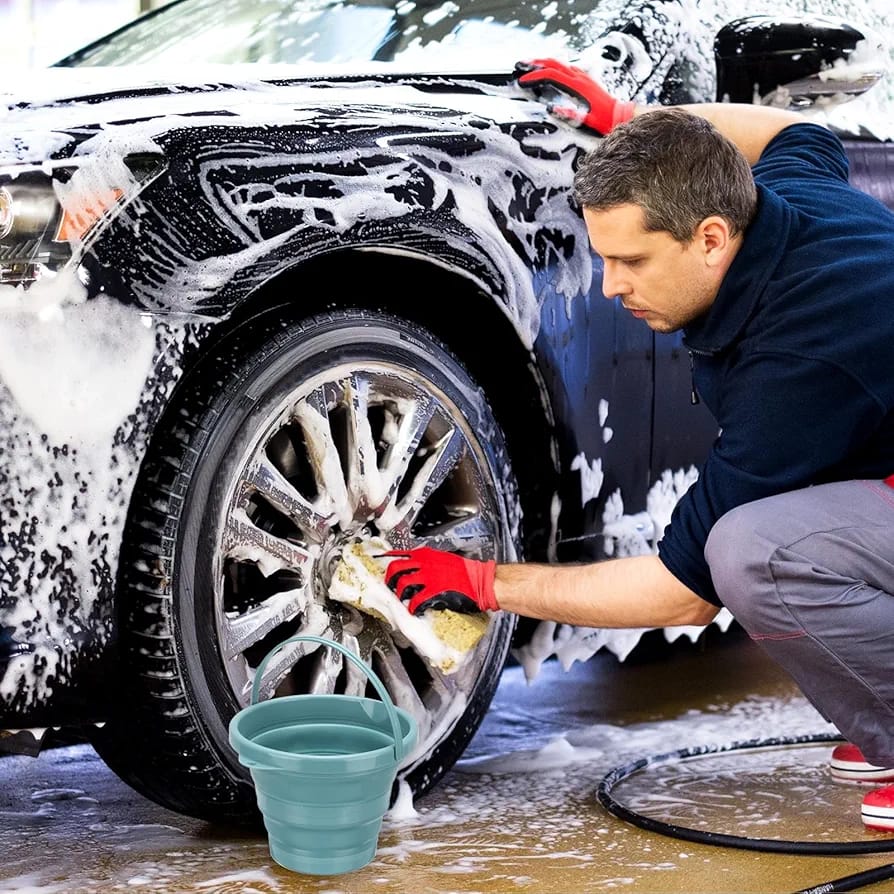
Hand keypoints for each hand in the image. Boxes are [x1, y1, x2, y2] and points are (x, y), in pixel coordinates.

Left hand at [384, 547, 498, 614]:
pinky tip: (414, 610)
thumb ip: (426, 562)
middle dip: (389, 579)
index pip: (398, 554)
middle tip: (389, 587)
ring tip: (402, 600)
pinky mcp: (434, 591)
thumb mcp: (442, 559)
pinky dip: (412, 607)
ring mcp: (428, 577)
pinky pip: (416, 601)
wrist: (479, 580)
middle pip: (395, 568)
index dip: (385, 560)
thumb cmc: (464, 571)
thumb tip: (414, 569)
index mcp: (425, 554)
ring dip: (399, 594)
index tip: (377, 564)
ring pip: (402, 584)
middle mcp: (424, 563)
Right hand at [514, 58, 634, 134]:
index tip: (523, 81)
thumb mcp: (584, 121)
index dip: (535, 76)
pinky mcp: (585, 79)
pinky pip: (567, 67)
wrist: (618, 115)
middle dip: (536, 62)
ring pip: (560, 63)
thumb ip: (568, 114)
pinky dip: (555, 67)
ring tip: (532, 65)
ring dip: (545, 62)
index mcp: (577, 86)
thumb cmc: (603, 119)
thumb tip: (551, 109)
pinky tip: (551, 71)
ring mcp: (583, 76)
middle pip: (554, 63)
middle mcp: (580, 77)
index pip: (551, 75)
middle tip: (522, 64)